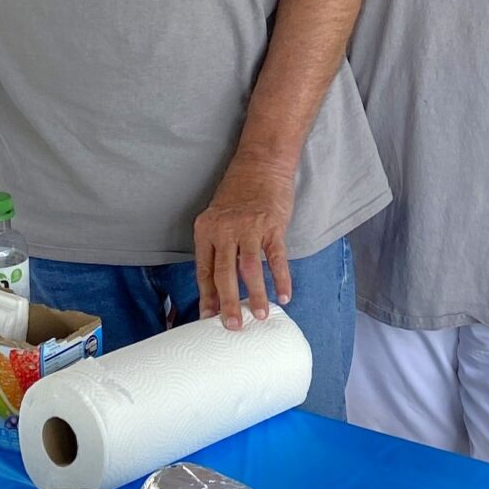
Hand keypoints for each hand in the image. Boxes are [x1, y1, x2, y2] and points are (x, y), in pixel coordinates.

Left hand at [193, 157, 296, 330]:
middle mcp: (224, 229)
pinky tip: (284, 294)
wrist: (261, 162)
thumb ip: (218, 246)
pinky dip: (281, 278)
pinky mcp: (272, 225)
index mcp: (206, 229)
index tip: (209, 317)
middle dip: (228, 303)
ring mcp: (249, 227)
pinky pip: (276, 257)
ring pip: (249, 268)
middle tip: (233, 326)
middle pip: (224, 273)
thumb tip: (221, 284)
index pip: (204, 269)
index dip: (207, 296)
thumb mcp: (218, 216)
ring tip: (261, 315)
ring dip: (255, 295)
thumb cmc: (239, 192)